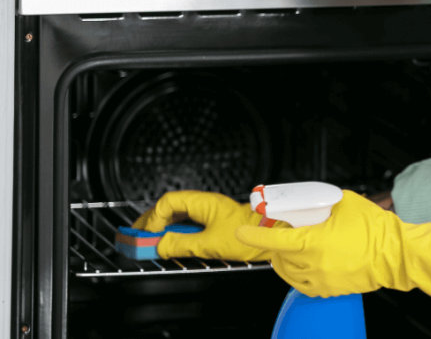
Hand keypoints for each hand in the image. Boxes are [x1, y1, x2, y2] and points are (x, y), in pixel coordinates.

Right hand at [133, 190, 287, 261]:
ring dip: (164, 228)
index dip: (154, 218)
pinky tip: (172, 243)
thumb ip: (182, 245)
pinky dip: (177, 232)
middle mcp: (206, 204)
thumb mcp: (210, 244)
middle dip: (153, 221)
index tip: (147, 234)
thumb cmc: (250, 234)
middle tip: (138, 236)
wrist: (274, 235)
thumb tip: (160, 245)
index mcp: (203, 202)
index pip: (168, 202)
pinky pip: (190, 224)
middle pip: (171, 208)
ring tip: (151, 241)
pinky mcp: (215, 223)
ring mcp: (210, 212)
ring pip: (180, 216)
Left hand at [235, 190, 430, 308]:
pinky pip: (302, 284)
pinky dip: (297, 274)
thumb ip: (322, 201)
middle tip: (281, 231)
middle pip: (279, 255)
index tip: (243, 231)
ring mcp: (320, 278)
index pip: (275, 238)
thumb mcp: (346, 203)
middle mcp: (313, 263)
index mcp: (315, 241)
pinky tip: (304, 264)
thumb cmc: (375, 228)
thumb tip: (308, 199)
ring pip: (288, 271)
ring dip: (284, 259)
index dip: (254, 234)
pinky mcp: (329, 289)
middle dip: (275, 243)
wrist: (395, 254)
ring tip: (294, 248)